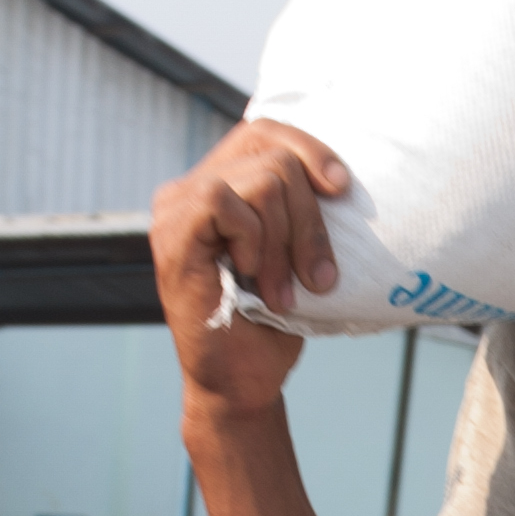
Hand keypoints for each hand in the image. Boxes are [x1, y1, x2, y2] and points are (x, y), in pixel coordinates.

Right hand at [152, 121, 347, 417]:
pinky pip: (226, 202)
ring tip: (282, 290)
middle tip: (316, 276)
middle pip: (272, 154)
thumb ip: (297, 208)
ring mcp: (174, 210)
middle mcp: (188, 189)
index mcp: (216, 186)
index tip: (342, 189)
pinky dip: (255, 241)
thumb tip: (340, 175)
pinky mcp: (172, 235)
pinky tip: (250, 276)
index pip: (264, 132)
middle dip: (310, 217)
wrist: (242, 383)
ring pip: (262, 180)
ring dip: (288, 241)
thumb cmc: (270, 323)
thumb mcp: (295, 253)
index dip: (309, 149)